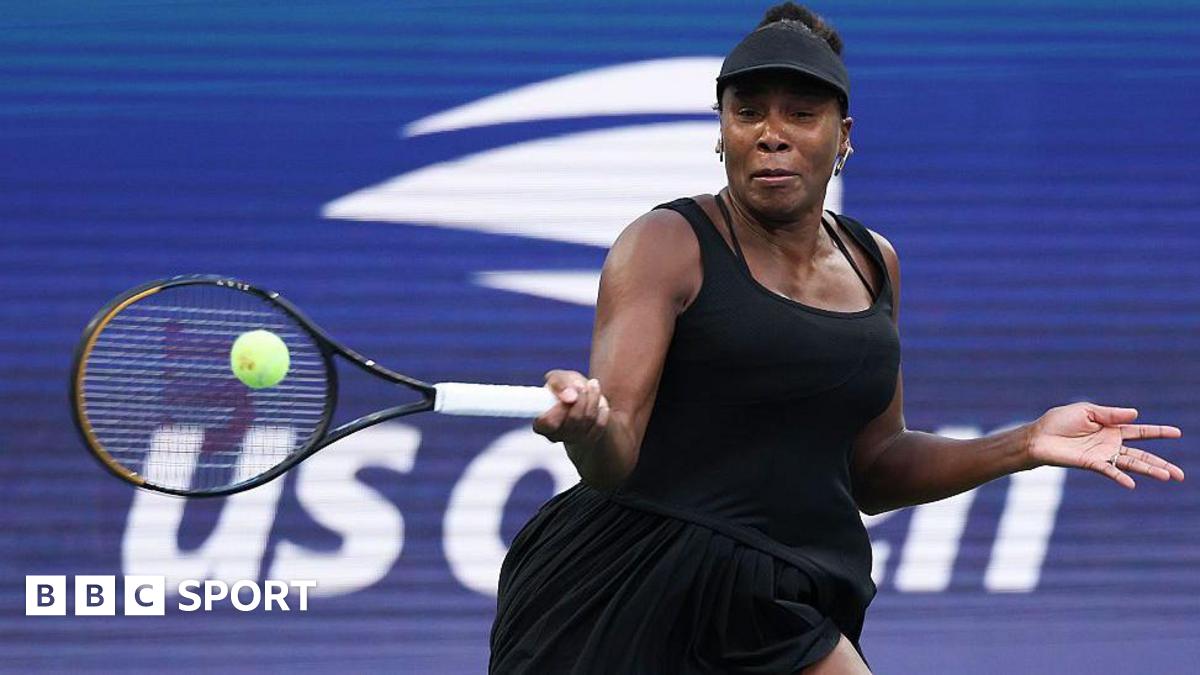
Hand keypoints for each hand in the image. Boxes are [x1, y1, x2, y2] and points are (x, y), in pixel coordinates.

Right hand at [533, 370, 609, 444]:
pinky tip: (601, 400)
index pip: (548, 423)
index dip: (560, 407)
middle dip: (582, 397)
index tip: (570, 392)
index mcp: (541, 424)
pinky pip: (600, 425)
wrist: (580, 398)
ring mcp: (573, 440)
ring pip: (588, 420)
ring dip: (593, 398)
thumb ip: (559, 384)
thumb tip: (570, 397)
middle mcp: (556, 436)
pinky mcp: (589, 440)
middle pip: (574, 419)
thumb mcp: (558, 378)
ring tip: (593, 384)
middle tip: (582, 383)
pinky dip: (602, 410)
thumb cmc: (564, 387)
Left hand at [1026, 402, 1184, 488]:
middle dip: (1161, 463)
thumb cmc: (1059, 421)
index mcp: (1111, 428)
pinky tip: (1132, 483)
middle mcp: (1111, 445)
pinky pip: (1109, 471)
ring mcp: (1102, 456)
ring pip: (1131, 464)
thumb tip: (1136, 413)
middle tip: (1181, 475)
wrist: (1038, 436)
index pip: (1140, 432)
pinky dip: (1120, 477)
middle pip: (1142, 455)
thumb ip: (1111, 414)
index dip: (1158, 432)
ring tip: (1168, 477)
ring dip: (1149, 470)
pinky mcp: (1091, 463)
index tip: (1178, 433)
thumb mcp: (1087, 411)